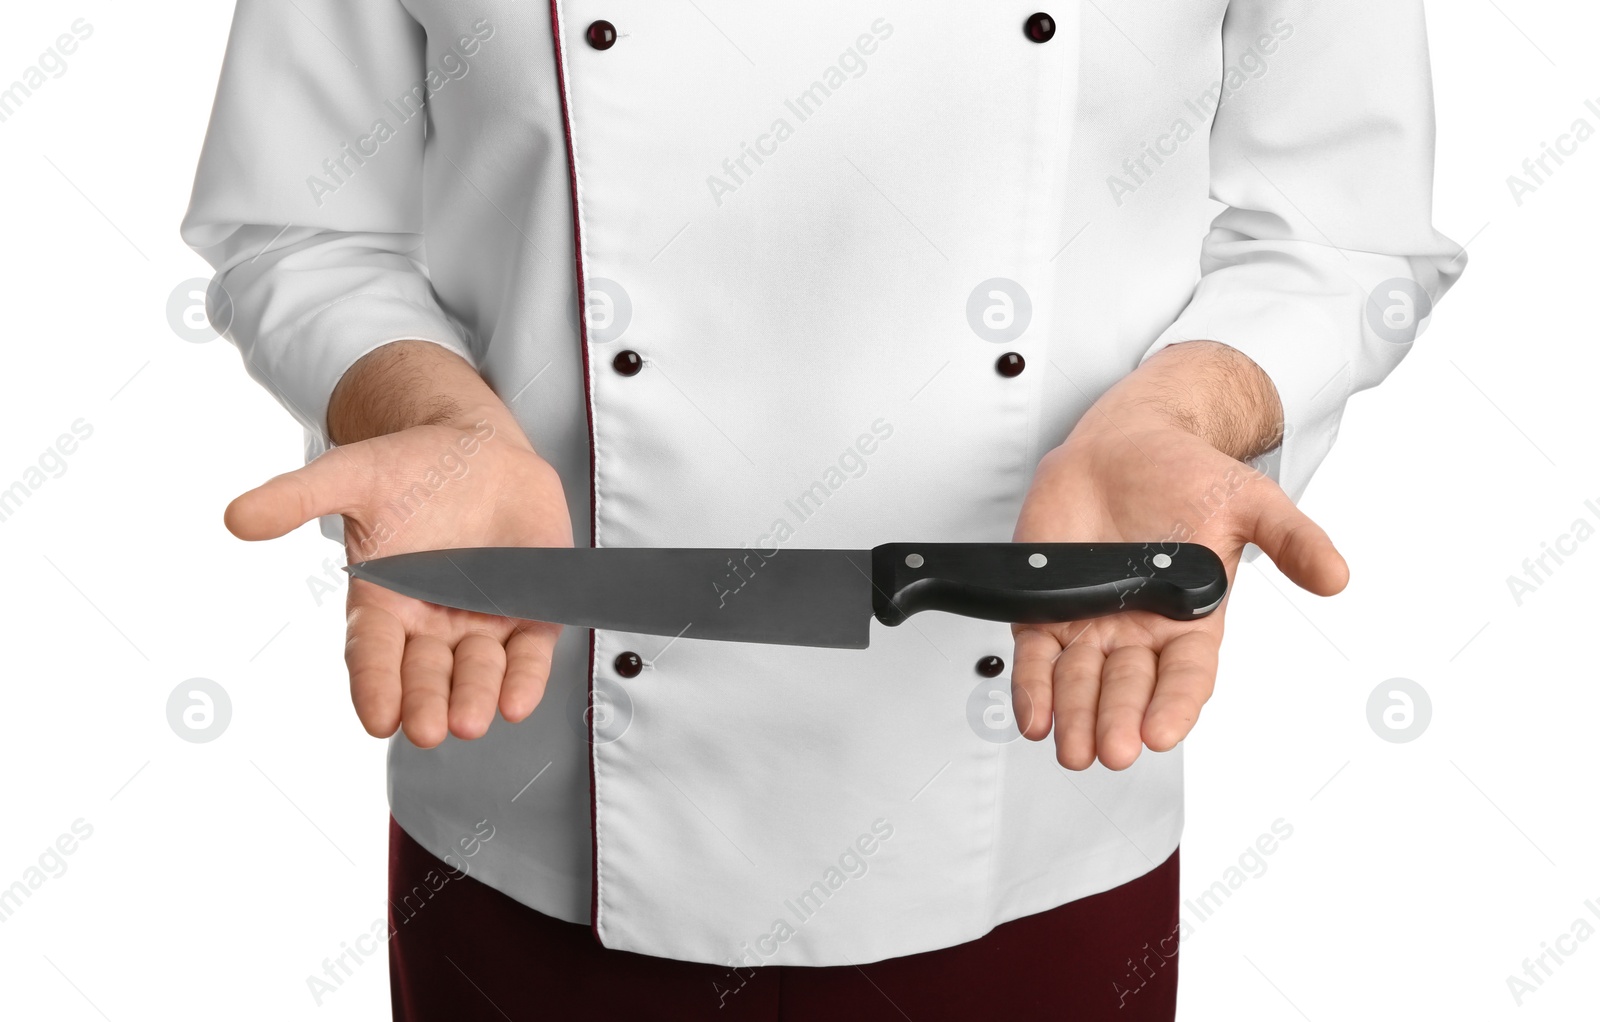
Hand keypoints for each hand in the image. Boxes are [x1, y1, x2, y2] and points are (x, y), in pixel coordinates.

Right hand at [224, 342, 572, 746]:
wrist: (475, 447)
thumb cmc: (406, 468)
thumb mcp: (350, 476)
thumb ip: (298, 496)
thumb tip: (236, 517)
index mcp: (384, 602)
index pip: (373, 653)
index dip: (375, 685)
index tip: (377, 719)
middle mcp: (432, 622)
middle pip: (427, 673)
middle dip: (427, 701)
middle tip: (427, 730)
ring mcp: (483, 619)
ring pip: (479, 669)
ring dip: (477, 696)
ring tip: (470, 722)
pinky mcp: (530, 608)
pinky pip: (529, 651)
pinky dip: (526, 678)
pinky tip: (519, 703)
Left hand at [1011, 342, 1348, 770]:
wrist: (1126, 441)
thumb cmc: (1187, 474)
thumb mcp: (1250, 501)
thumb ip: (1290, 538)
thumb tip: (1336, 575)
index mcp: (1190, 619)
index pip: (1185, 676)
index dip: (1174, 705)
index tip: (1160, 733)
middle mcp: (1139, 630)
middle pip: (1128, 687)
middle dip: (1119, 720)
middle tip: (1112, 750)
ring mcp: (1090, 621)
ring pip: (1081, 681)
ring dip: (1075, 717)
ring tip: (1073, 749)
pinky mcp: (1045, 605)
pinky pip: (1037, 655)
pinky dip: (1033, 687)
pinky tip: (1032, 716)